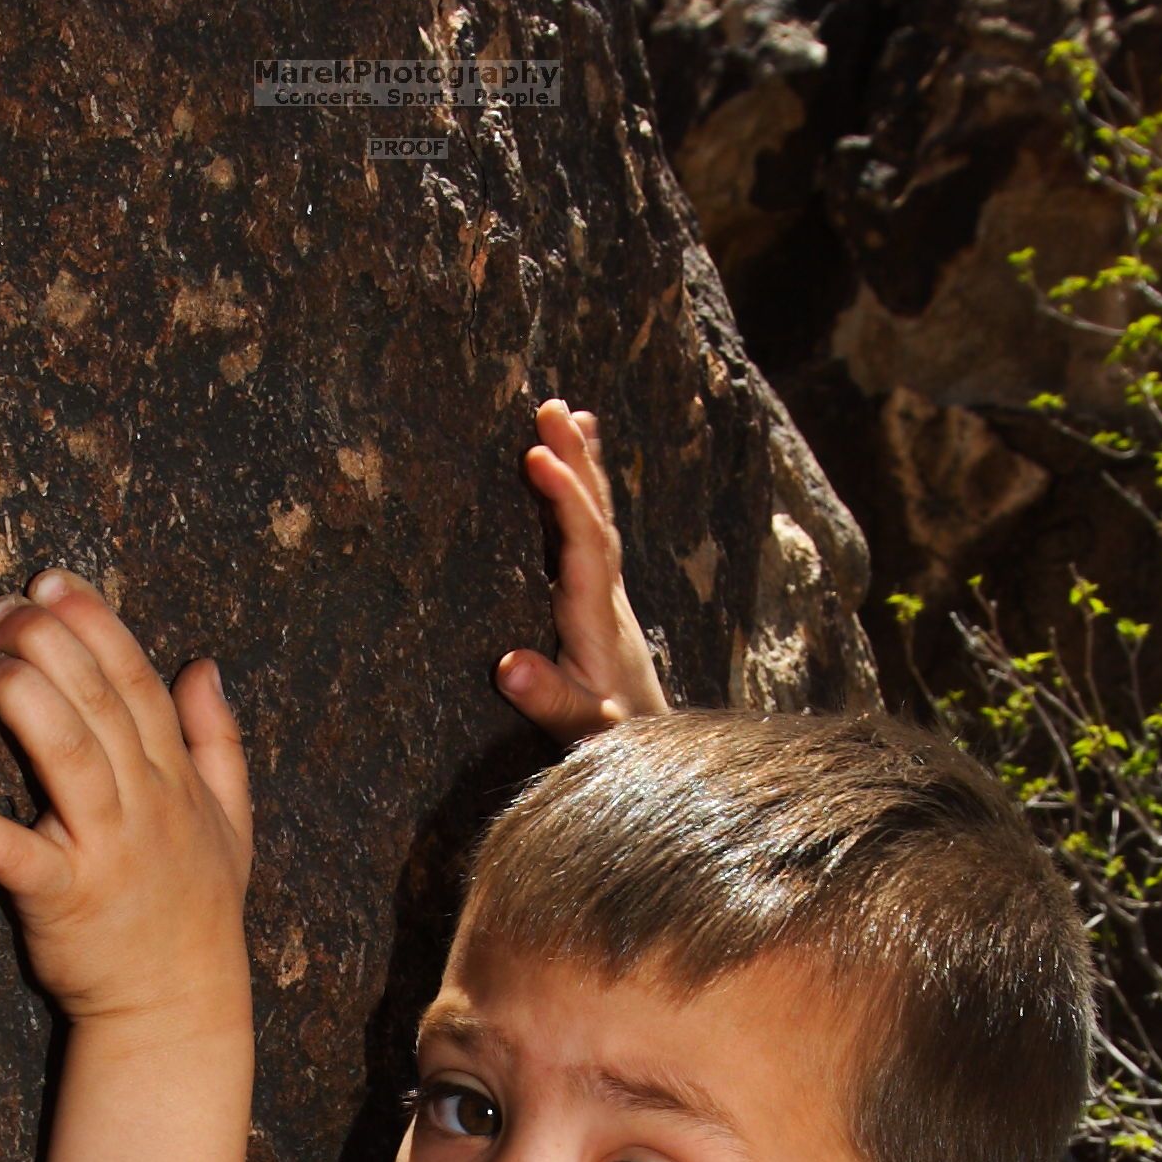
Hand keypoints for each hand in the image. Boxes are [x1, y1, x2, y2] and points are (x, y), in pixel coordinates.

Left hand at [0, 573, 251, 1029]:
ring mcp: (106, 851)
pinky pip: (11, 853)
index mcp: (176, 781)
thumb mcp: (231, 825)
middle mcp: (146, 805)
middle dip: (45, 642)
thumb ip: (219, 743)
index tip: (51, 580)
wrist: (177, 1010)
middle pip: (98, 701)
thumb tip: (204, 666)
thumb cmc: (195, 914)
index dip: (95, 623)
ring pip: (67, 754)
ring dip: (17, 699)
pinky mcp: (62, 899)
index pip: (137, 681)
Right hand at [495, 397, 670, 737]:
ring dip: (583, 468)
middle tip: (551, 407)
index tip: (537, 456)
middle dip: (574, 462)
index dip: (564, 499)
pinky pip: (592, 536)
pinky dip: (584, 497)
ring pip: (597, 520)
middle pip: (594, 519)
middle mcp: (609, 600)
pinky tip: (579, 471)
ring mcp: (609, 600)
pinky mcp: (603, 607)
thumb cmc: (616, 747)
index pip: (583, 545)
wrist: (653, 754)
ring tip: (570, 414)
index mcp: (597, 620)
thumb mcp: (581, 732)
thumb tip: (508, 666)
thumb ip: (552, 700)